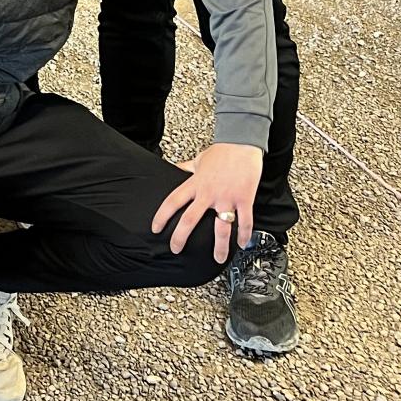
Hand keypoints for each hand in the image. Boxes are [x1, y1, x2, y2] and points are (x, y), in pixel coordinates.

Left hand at [150, 141, 262, 263]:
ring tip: (217, 259)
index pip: (173, 202)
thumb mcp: (198, 159)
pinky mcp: (244, 199)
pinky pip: (245, 221)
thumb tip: (175, 169)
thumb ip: (186, 168)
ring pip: (221, 228)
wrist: (242, 142)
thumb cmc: (221, 151)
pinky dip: (244, 235)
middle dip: (181, 238)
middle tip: (176, 250)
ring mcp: (226, 198)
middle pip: (189, 219)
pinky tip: (242, 244)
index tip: (156, 229)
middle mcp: (208, 193)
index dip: (162, 216)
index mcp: (195, 183)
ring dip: (219, 246)